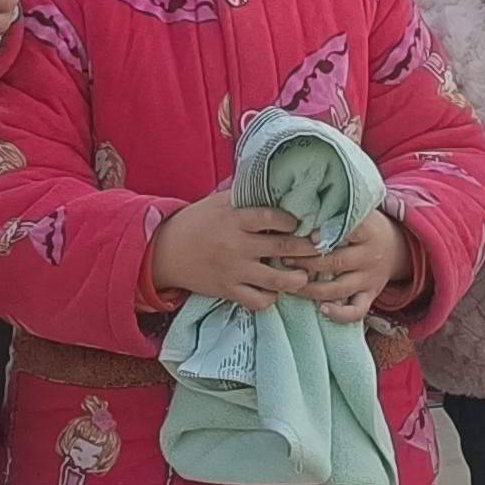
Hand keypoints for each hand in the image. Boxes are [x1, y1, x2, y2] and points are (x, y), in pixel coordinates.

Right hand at [149, 192, 311, 310]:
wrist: (165, 250)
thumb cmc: (196, 222)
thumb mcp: (218, 202)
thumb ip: (245, 196)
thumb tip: (274, 183)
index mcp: (234, 219)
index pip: (272, 218)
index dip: (293, 220)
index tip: (302, 222)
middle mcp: (236, 245)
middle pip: (282, 248)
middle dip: (307, 249)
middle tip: (319, 247)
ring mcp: (233, 270)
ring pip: (275, 280)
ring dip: (297, 279)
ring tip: (304, 275)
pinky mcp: (227, 290)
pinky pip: (257, 301)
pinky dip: (270, 298)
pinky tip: (275, 291)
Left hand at [299, 205, 408, 324]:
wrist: (398, 247)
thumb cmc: (367, 227)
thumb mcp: (360, 213)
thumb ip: (337, 211)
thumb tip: (303, 207)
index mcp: (367, 232)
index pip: (347, 232)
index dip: (326, 234)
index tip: (308, 235)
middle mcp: (369, 257)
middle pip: (336, 262)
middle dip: (307, 262)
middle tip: (284, 259)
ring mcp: (369, 279)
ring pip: (340, 288)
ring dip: (312, 289)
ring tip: (292, 285)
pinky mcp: (370, 295)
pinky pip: (357, 310)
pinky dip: (340, 314)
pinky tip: (322, 309)